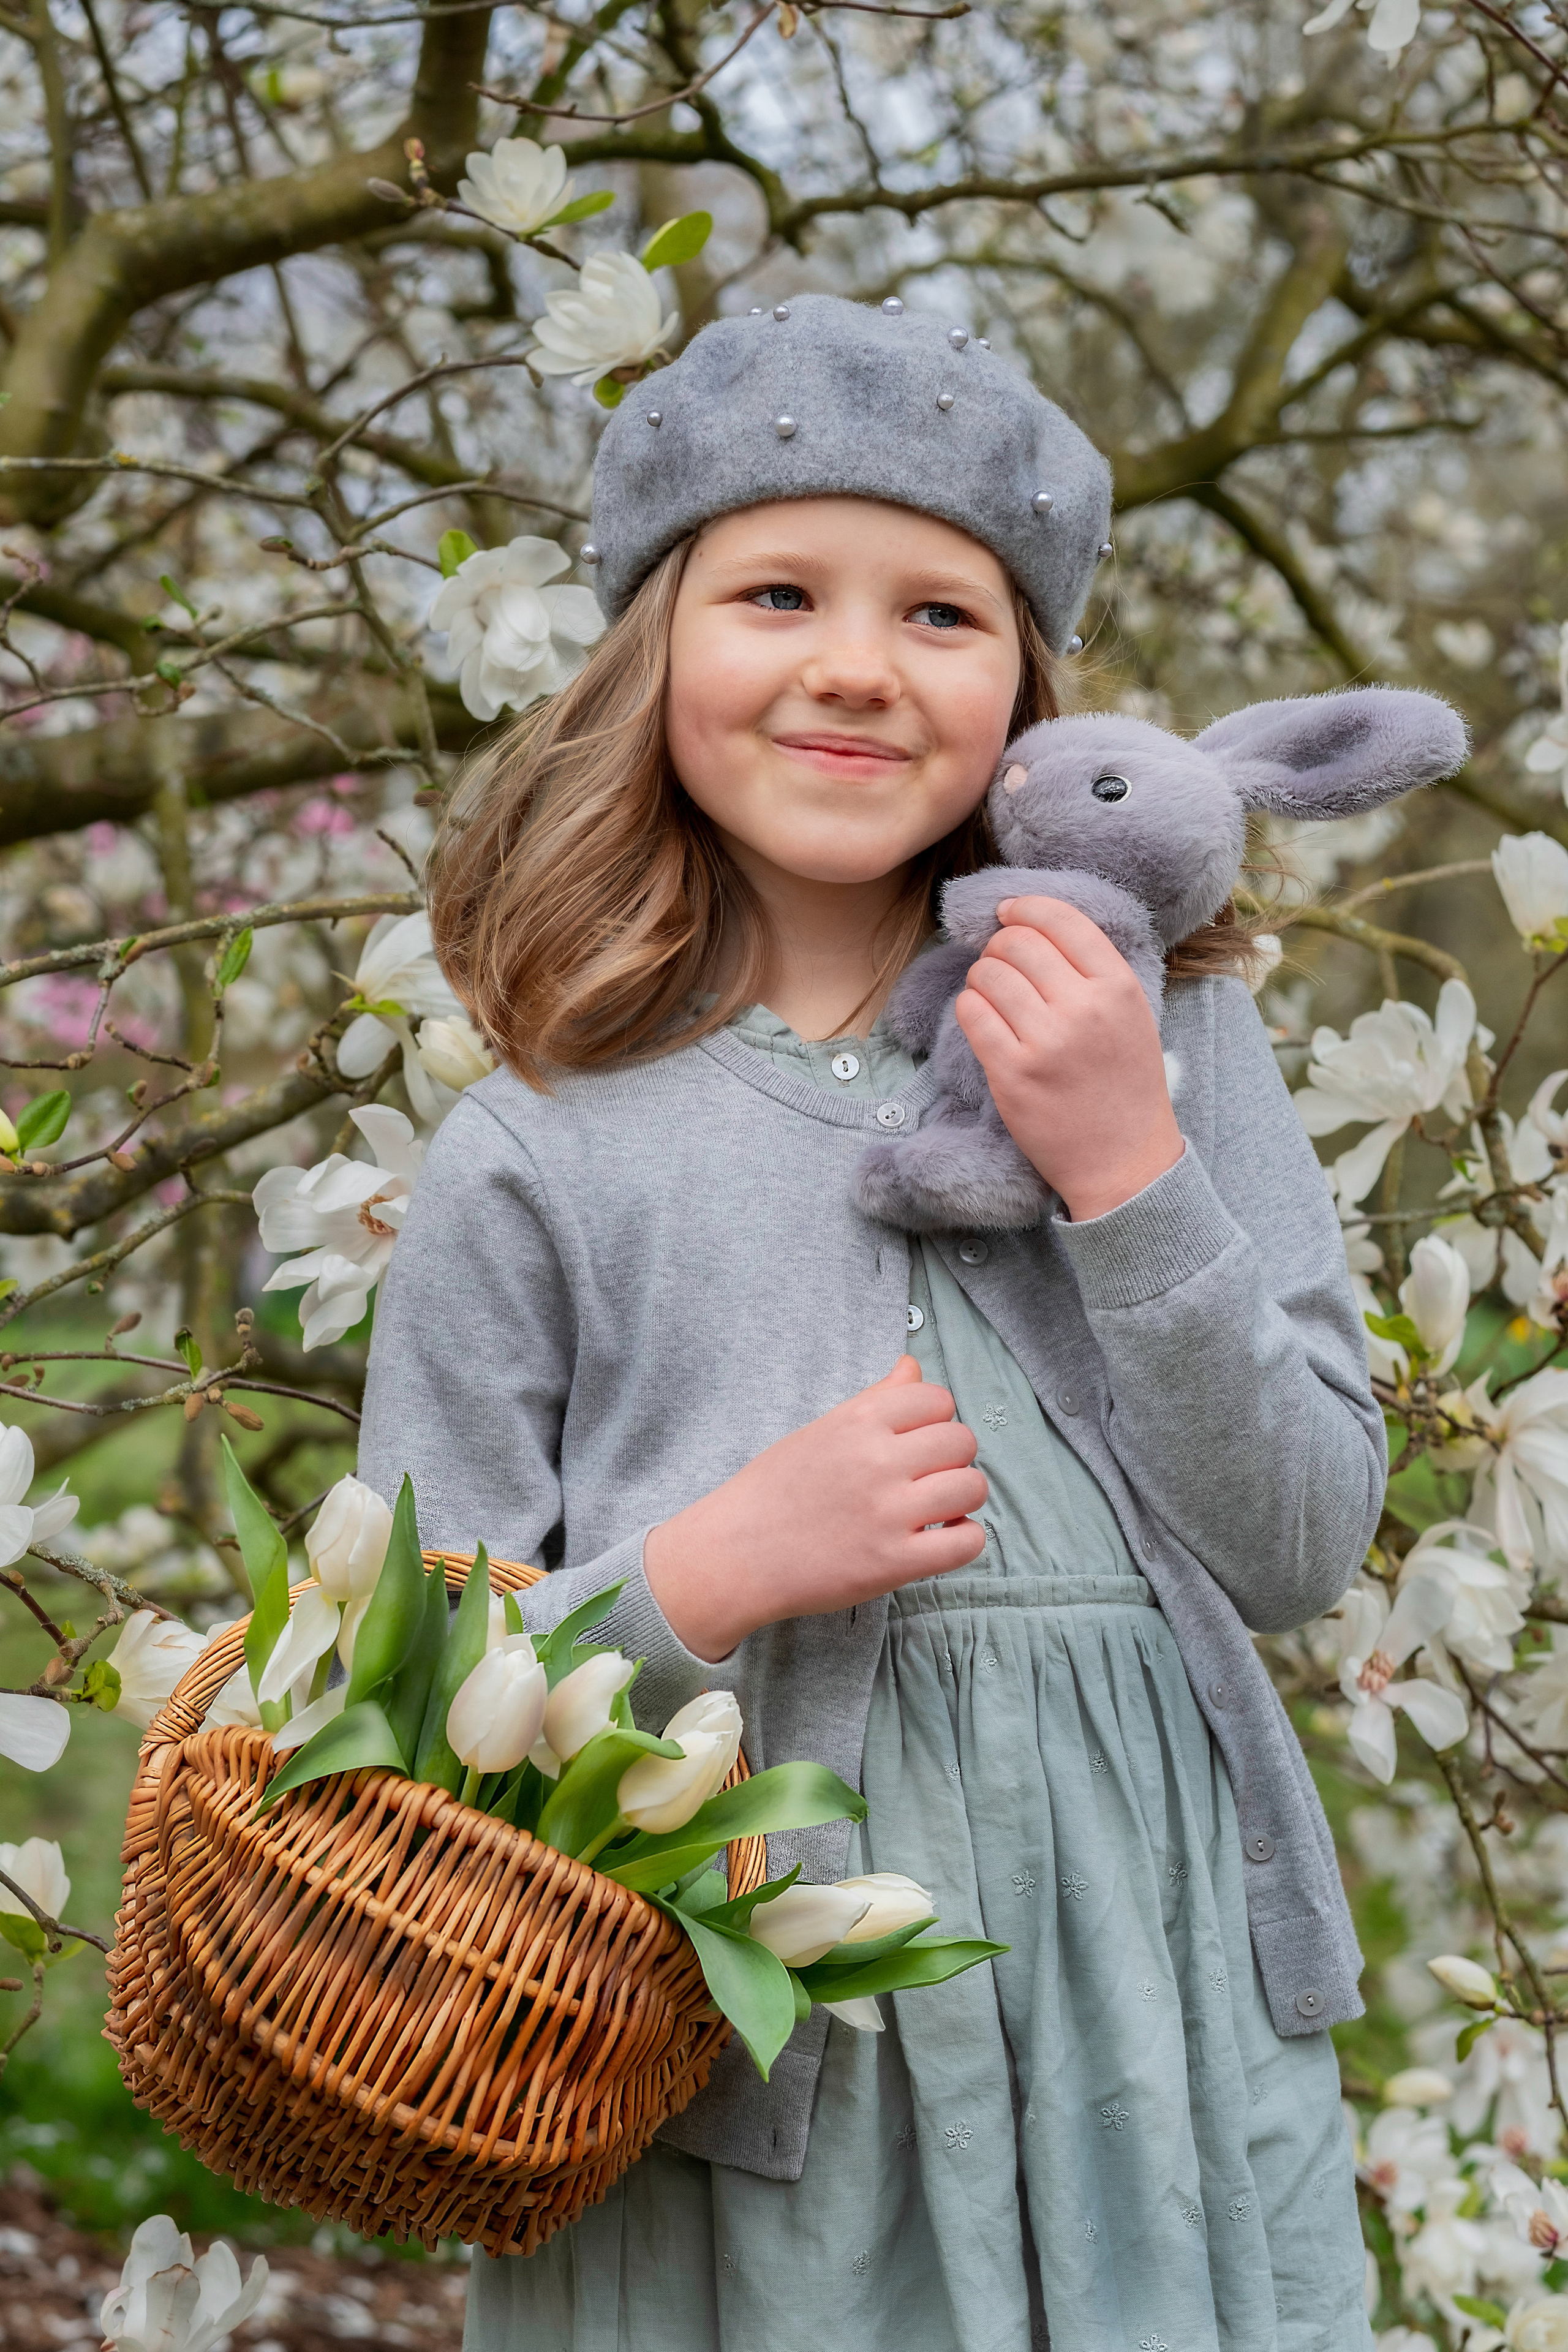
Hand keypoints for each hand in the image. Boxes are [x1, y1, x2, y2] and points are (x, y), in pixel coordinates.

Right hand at [643, 1356, 986, 1661]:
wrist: (734, 1554)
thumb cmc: (774, 1490)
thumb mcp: (821, 1430)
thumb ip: (874, 1398)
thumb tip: (912, 1366)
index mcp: (858, 1421)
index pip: (937, 1398)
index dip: (935, 1421)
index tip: (918, 1443)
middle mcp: (877, 1460)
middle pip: (961, 1440)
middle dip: (952, 1459)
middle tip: (927, 1478)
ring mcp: (888, 1512)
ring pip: (972, 1487)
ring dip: (962, 1497)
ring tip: (937, 1509)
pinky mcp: (894, 1562)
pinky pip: (966, 1543)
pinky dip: (963, 1539)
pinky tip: (940, 1538)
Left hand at [953, 895, 1183, 1221]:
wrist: (1123, 1160)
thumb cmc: (1124, 1084)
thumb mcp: (1132, 1016)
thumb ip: (1094, 971)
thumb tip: (1033, 924)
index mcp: (1118, 987)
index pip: (1062, 920)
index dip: (1025, 908)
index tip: (1007, 912)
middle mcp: (1084, 1008)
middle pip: (1018, 942)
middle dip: (999, 946)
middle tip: (1000, 963)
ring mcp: (1046, 1041)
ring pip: (988, 974)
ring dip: (982, 978)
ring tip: (993, 996)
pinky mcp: (1012, 1073)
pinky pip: (971, 1012)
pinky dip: (969, 1008)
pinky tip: (983, 1019)